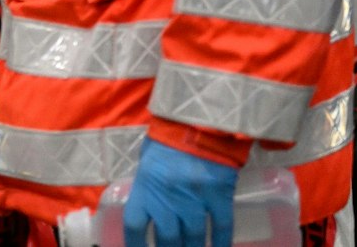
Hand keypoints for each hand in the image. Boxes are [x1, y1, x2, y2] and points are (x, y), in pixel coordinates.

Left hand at [123, 139, 239, 246]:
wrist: (197, 122)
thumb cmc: (167, 139)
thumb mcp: (146, 161)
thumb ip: (147, 185)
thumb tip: (146, 204)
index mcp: (146, 188)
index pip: (135, 226)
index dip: (135, 245)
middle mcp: (168, 199)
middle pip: (167, 239)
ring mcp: (195, 200)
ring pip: (194, 238)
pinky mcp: (219, 197)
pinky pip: (221, 226)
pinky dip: (221, 242)